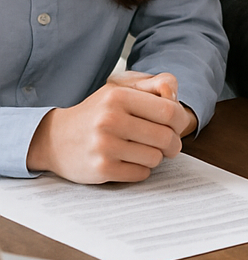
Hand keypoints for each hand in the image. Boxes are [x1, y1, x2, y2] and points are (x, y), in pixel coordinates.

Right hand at [25, 80, 193, 183]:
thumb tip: (175, 97)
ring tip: (145, 150)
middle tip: (170, 145)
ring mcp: (104, 146)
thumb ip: (155, 86)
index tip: (177, 125)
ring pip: (155, 158)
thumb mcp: (122, 89)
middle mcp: (109, 120)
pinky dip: (142, 170)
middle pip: (165, 137)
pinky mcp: (100, 169)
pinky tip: (130, 161)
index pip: (169, 110)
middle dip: (173, 143)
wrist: (55, 138)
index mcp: (118, 96)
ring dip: (156, 157)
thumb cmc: (98, 112)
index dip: (180, 120)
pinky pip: (140, 174)